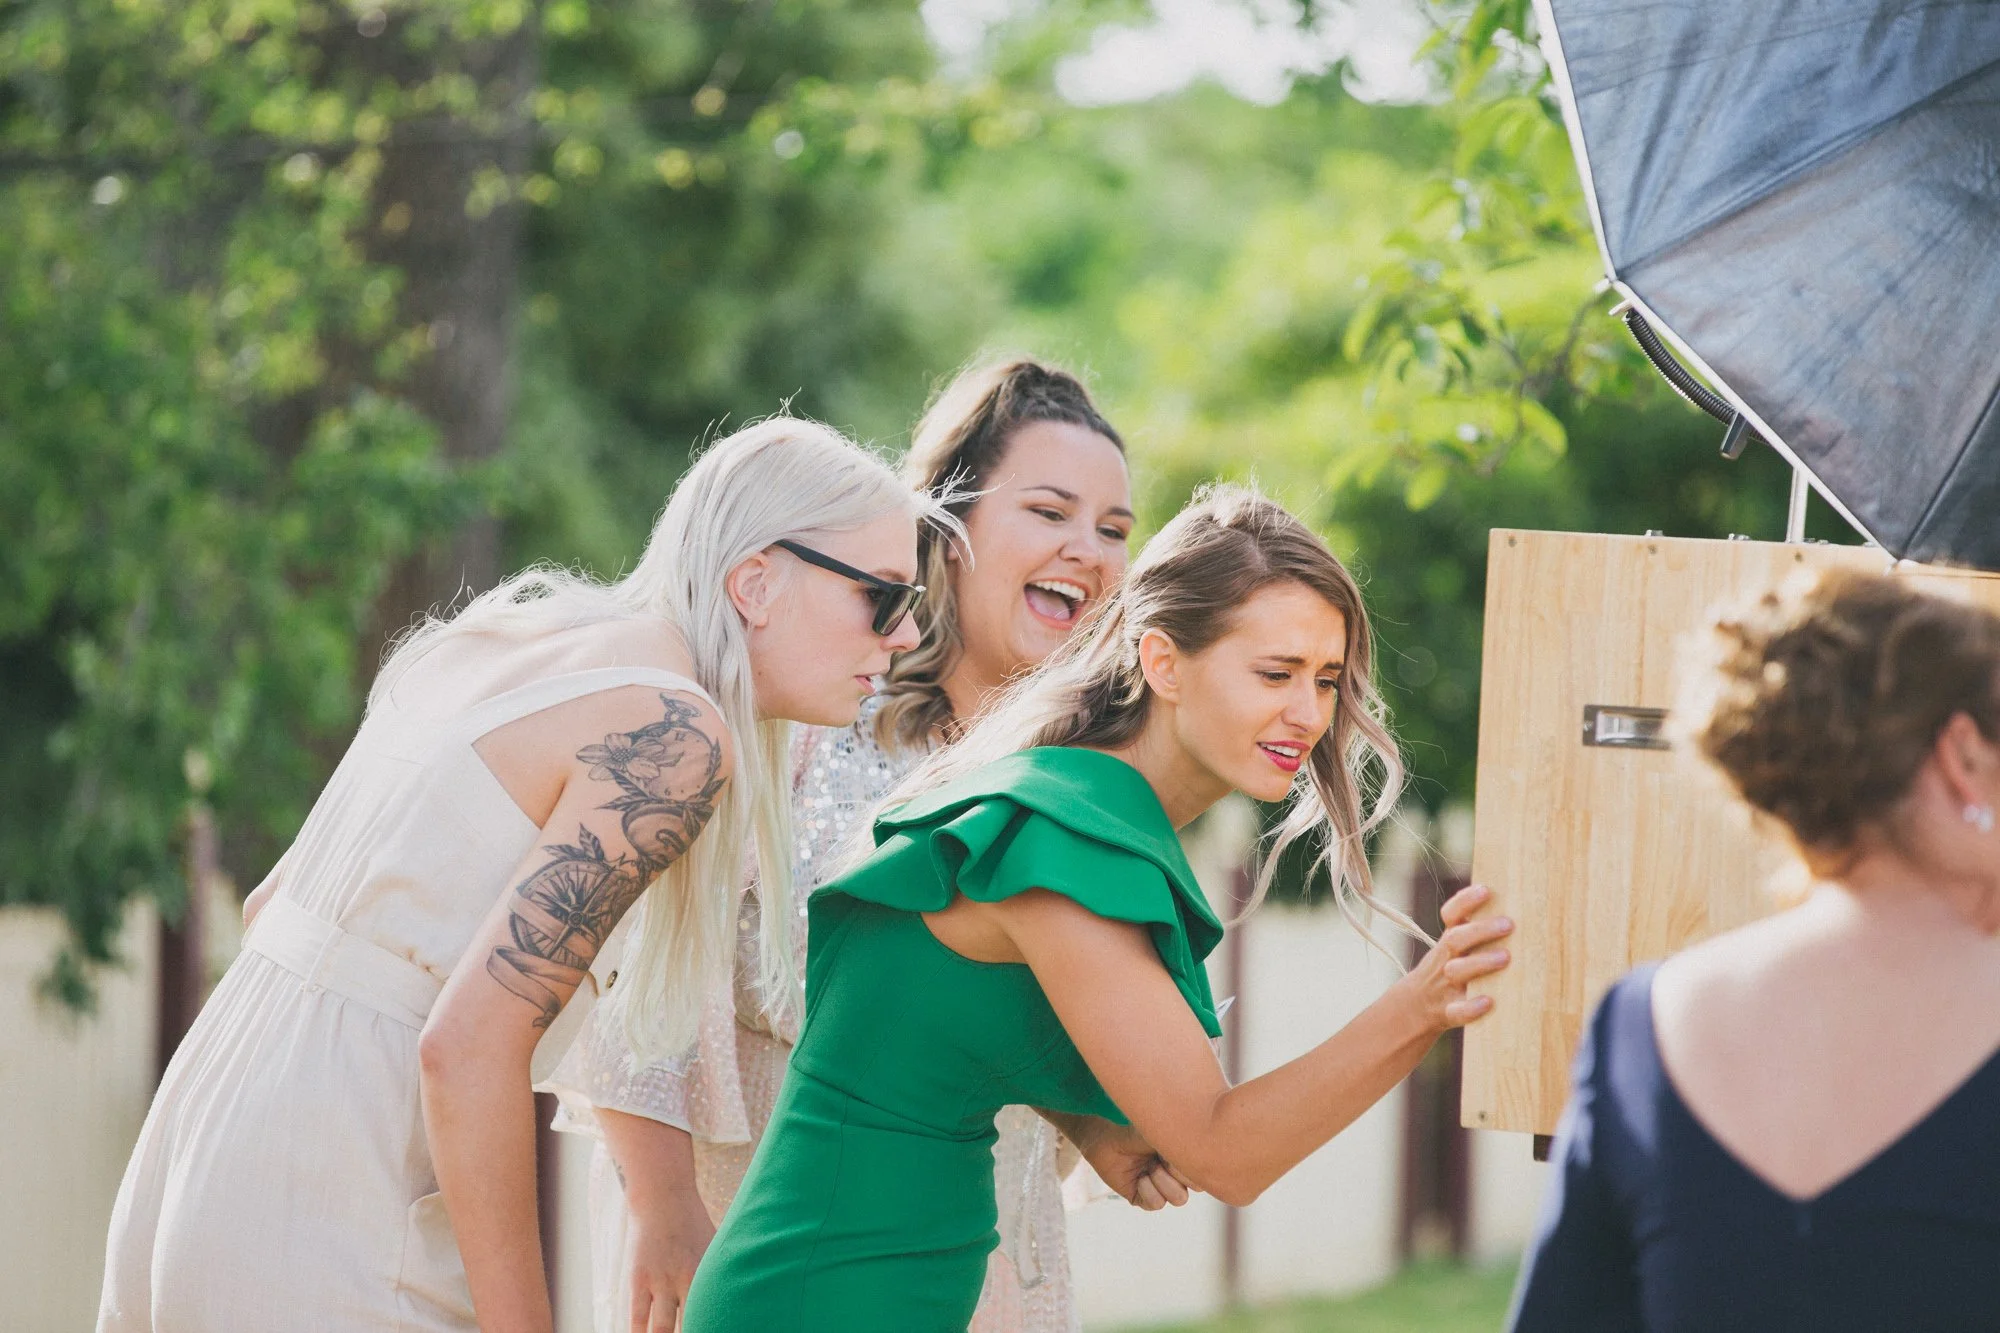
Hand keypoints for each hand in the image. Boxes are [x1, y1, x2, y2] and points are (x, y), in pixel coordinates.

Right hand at [625, 1183, 713, 1332]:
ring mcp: (660, 1280)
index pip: (718, 1311)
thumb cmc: (695, 1226)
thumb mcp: (718, 1245)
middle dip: (697, 1330)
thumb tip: (751, 1290)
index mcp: (711, 1272)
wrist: (662, 1198)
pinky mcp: (638, 1279)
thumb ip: (727, 1271)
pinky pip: (637, 1316)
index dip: (718, 1325)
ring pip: (662, 1327)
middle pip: (693, 1323)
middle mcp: (687, 1279)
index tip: (722, 1330)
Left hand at [1076, 1120, 1193, 1211]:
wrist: (1105, 1140)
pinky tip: (1138, 1178)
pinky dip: (1147, 1188)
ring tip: (1148, 1167)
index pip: (1204, 1170)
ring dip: (1162, 1180)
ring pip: (1179, 1198)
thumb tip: (1199, 1152)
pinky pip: (1157, 1203)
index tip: (1172, 1149)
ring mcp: (1161, 1190)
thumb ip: (1182, 1143)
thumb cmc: (1134, 1134)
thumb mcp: (1161, 1134)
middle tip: (1159, 1158)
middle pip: (1196, 1187)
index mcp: (1184, 1159)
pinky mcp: (1145, 1200)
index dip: (1190, 1163)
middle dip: (1177, 1171)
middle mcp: (1176, 1176)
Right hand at [1393, 882, 1511, 1034]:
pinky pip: (1457, 1011)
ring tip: (1505, 958)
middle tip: (1508, 924)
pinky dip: (1471, 1007)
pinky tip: (1488, 1002)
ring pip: (1457, 971)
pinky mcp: (1447, 1012)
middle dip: (1481, 930)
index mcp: (1449, 942)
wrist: (1414, 1008)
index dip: (1465, 902)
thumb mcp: (1456, 951)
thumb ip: (1480, 935)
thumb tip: (1523, 911)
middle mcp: (1445, 960)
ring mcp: (1445, 986)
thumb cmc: (1450, 972)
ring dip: (1480, 963)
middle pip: (1456, 940)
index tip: (1485, 890)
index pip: (1451, 916)